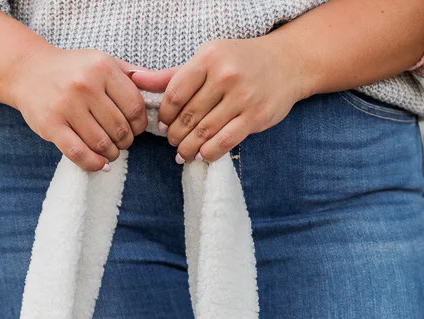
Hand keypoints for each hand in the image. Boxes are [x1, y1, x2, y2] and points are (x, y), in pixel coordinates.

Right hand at [11, 45, 147, 170]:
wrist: (27, 71)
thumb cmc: (71, 70)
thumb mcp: (101, 61)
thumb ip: (129, 75)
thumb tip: (160, 90)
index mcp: (102, 68)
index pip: (135, 108)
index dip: (139, 125)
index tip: (134, 129)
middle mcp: (85, 85)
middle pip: (120, 129)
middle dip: (125, 142)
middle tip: (121, 142)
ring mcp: (66, 106)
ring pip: (102, 144)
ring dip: (111, 154)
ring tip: (110, 152)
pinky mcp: (51, 126)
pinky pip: (79, 154)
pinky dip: (94, 164)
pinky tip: (100, 164)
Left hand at [130, 34, 309, 161]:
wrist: (287, 63)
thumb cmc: (240, 61)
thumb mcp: (207, 60)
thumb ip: (172, 75)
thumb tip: (136, 79)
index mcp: (208, 58)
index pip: (174, 93)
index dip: (164, 114)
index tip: (163, 124)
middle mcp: (225, 76)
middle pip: (188, 116)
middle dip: (174, 135)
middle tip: (171, 142)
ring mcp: (242, 97)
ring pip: (204, 132)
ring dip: (188, 148)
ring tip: (182, 154)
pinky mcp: (255, 117)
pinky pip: (225, 142)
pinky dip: (208, 153)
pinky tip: (201, 156)